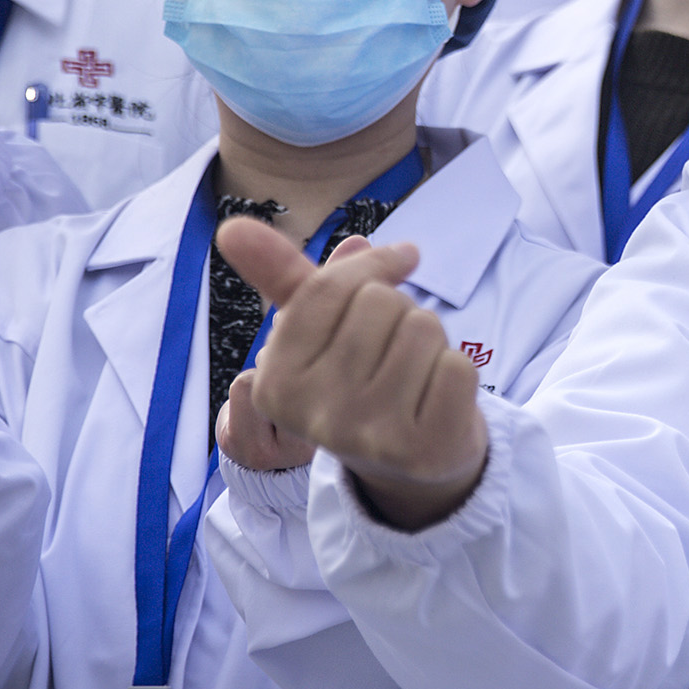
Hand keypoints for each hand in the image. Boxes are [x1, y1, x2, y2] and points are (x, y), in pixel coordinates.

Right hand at [214, 220, 487, 529]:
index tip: (395, 264)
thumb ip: (285, 279)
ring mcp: (368, 436)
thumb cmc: (363, 378)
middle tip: (392, 355)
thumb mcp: (320, 331)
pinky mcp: (422, 450)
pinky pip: (457, 366)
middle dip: (400, 313)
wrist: (411, 462)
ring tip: (413, 376)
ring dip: (430, 342)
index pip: (331, 286)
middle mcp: (314, 414)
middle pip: (381, 303)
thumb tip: (231, 226)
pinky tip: (436, 401)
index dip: (372, 265)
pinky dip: (456, 372)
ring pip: (423, 328)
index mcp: (274, 383)